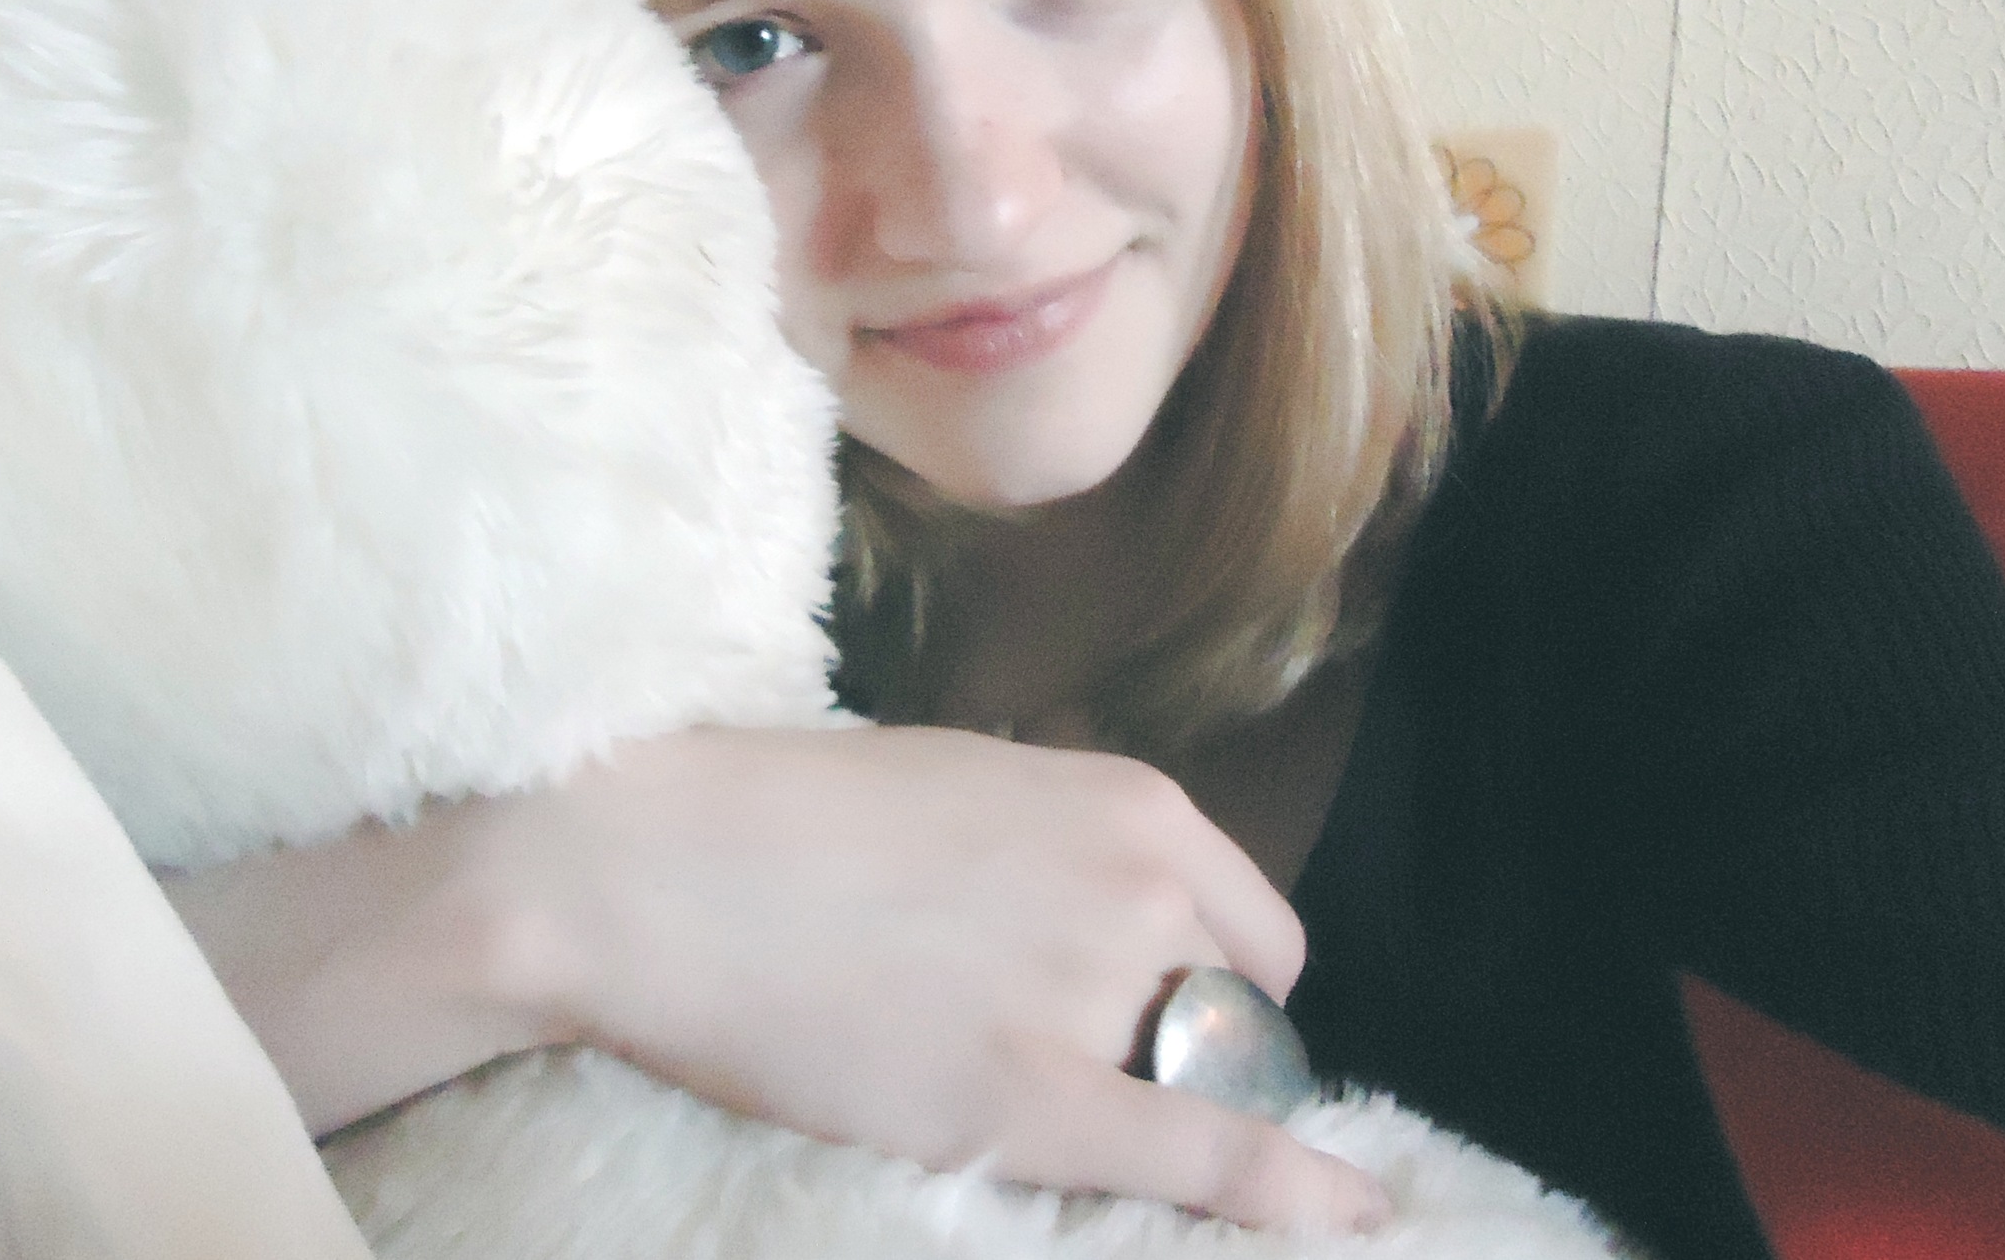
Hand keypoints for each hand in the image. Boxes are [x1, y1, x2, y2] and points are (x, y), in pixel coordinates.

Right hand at [477, 724, 1388, 1234]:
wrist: (651, 865)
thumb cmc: (784, 816)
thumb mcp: (966, 787)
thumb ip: (1068, 856)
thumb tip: (1126, 929)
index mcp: (1130, 805)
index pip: (1262, 936)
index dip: (1226, 998)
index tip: (1184, 1033)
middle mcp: (1141, 887)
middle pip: (1242, 1020)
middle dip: (1193, 1059)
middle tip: (1077, 1072)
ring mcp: (1094, 991)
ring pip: (1199, 1088)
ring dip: (1146, 1104)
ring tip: (999, 1082)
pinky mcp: (1034, 1097)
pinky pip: (1206, 1159)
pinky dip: (1290, 1195)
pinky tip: (1353, 1217)